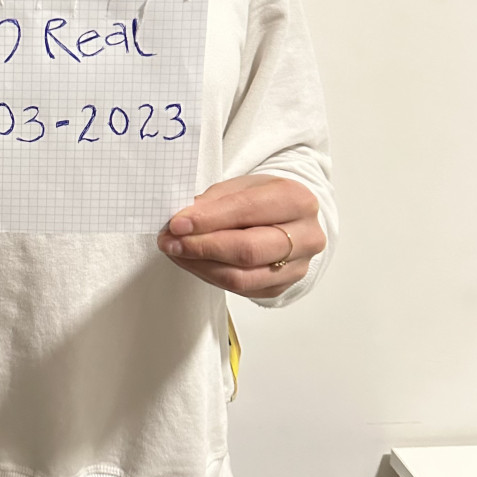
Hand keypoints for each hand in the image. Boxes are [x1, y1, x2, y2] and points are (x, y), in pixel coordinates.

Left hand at [157, 174, 325, 297]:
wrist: (288, 216)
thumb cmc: (262, 198)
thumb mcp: (240, 186)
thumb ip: (214, 202)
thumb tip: (182, 222)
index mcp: (296, 199)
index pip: (247, 210)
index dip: (208, 219)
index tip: (177, 224)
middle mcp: (305, 235)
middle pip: (247, 250)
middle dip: (202, 246)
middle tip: (170, 241)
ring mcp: (297, 266)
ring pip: (242, 277)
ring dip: (201, 266)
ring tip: (175, 252)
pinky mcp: (283, 286)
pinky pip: (241, 290)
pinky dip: (210, 276)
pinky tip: (192, 262)